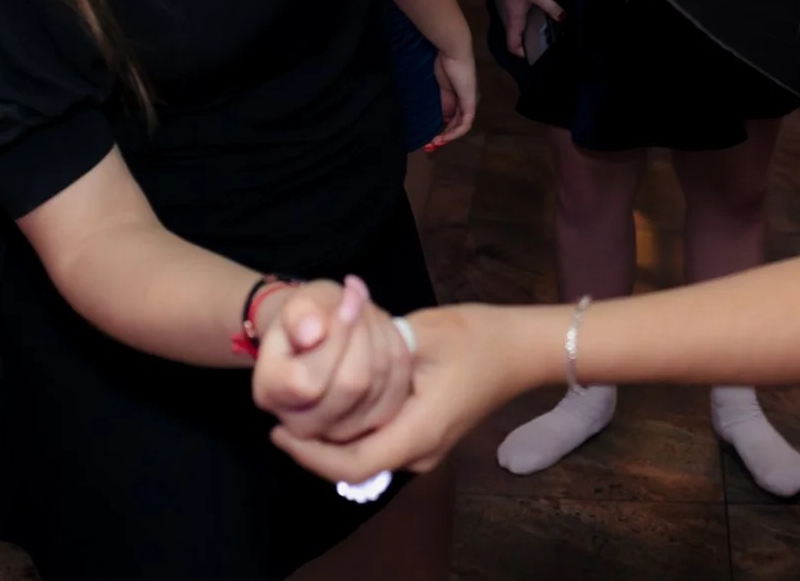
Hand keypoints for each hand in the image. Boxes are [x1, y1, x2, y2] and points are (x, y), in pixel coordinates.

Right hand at [252, 276, 415, 445]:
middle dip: (363, 333)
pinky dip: (396, 349)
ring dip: (381, 336)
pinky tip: (382, 329)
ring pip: (378, 383)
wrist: (317, 333)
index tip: (346, 298)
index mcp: (271, 392)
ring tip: (367, 311)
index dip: (336, 337)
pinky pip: (397, 385)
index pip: (309, 381)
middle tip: (359, 299)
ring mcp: (338, 431)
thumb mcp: (297, 303)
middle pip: (351, 384)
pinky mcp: (373, 422)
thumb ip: (300, 315)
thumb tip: (313, 334)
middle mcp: (300, 423)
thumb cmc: (305, 316)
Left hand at [272, 304, 527, 480]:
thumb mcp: (422, 335)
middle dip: (313, 446)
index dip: (309, 454)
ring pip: (365, 455)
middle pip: (353, 465)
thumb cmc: (476, 338)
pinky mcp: (426, 436)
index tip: (278, 430)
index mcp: (418, 433)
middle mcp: (420, 452)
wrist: (522, 348)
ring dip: (331, 438)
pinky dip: (352, 429)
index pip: (351, 464)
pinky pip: (380, 442)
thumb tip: (335, 354)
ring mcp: (425, 448)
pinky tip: (332, 401)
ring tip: (298, 407)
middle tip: (279, 414)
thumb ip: (377, 354)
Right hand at [429, 46, 477, 148]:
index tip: (431, 134)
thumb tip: (444, 118)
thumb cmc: (445, 64)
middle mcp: (467, 101)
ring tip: (435, 142)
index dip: (444, 127)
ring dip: (449, 136)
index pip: (455, 116)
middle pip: (458, 123)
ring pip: (461, 125)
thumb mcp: (443, 87)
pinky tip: (445, 137)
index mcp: (461, 96)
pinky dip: (455, 132)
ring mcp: (470, 102)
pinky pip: (465, 123)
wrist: (453, 53)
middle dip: (445, 134)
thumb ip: (445, 102)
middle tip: (431, 142)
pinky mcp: (470, 103)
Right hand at [490, 0, 561, 60]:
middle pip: (512, 36)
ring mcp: (503, 7)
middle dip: (525, 42)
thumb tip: (563, 18)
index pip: (511, 45)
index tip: (534, 54)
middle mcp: (505, 16)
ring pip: (512, 25)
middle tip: (542, 41)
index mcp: (513, 20)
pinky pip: (512, 15)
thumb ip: (551, 7)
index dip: (521, 53)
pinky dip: (521, 18)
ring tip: (540, 27)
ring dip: (523, 29)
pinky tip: (533, 10)